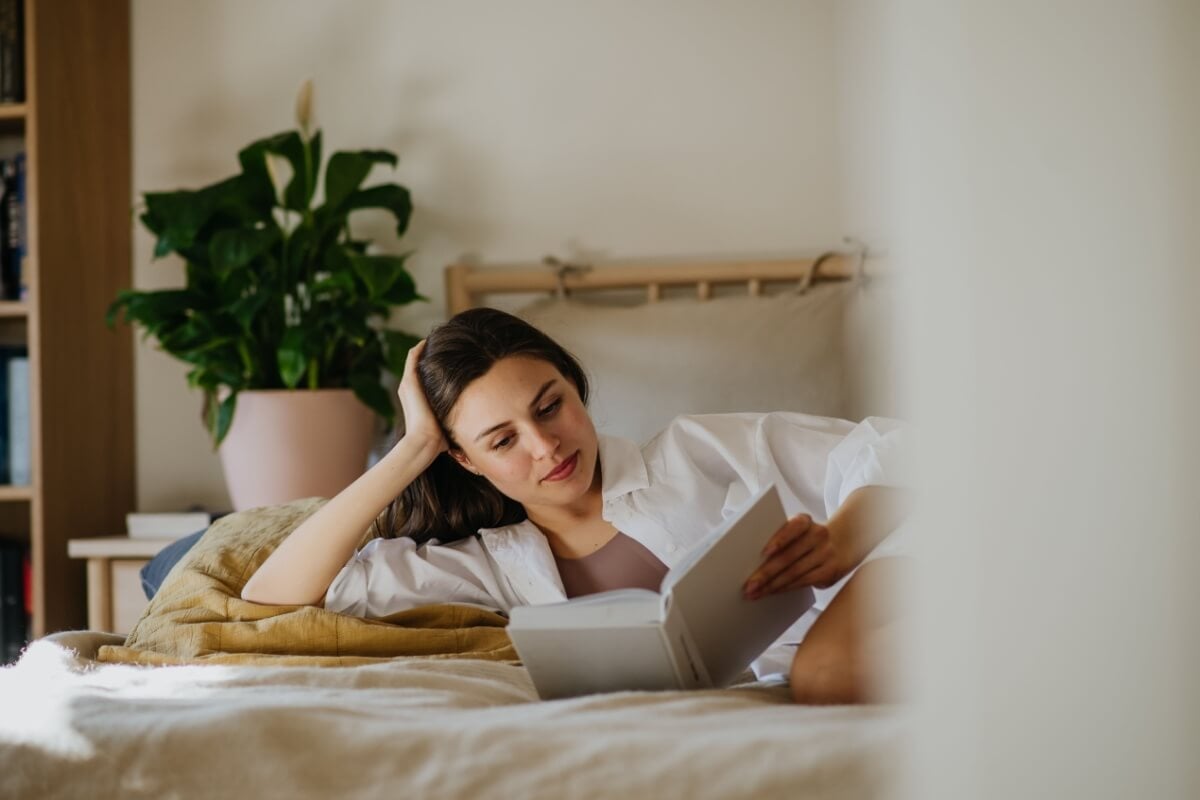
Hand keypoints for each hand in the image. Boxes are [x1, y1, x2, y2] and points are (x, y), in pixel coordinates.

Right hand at [396, 340, 447, 455]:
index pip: (423, 374)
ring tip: (438, 336)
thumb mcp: (448, 421)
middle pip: (418, 362)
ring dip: (424, 346)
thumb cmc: (438, 438)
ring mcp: (408, 384)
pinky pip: (413, 356)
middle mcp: (409, 388)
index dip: (434, 363)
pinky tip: (430, 339)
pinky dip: (420, 347)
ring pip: (414, 356)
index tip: (449, 355)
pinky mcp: (409, 381)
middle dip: (430, 351)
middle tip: (444, 340)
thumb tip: (477, 420)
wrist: (425, 441)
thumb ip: (455, 415)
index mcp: (416, 397)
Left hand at [742, 513, 849, 599]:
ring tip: (756, 593)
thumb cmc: (809, 537)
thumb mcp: (799, 530)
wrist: (846, 541)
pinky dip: (786, 588)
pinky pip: (804, 582)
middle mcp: (818, 535)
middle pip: (788, 556)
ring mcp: (826, 554)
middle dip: (766, 573)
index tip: (763, 552)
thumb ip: (781, 538)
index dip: (779, 539)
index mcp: (805, 521)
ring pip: (795, 573)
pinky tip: (773, 592)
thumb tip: (755, 560)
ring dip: (772, 585)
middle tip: (749, 585)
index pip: (792, 528)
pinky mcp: (830, 572)